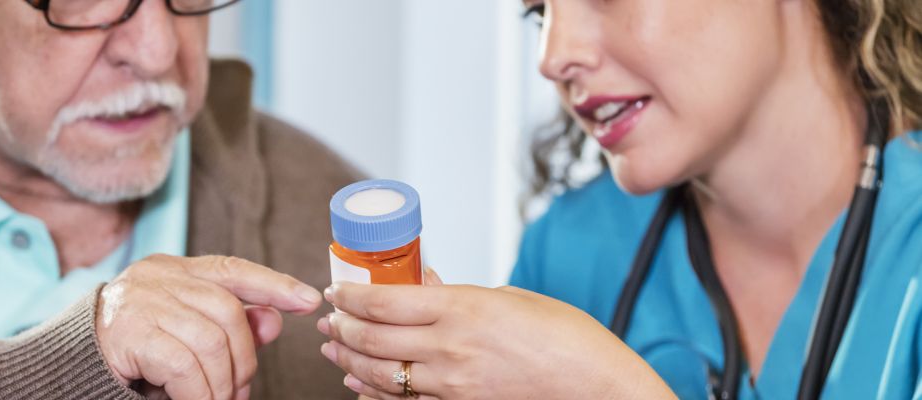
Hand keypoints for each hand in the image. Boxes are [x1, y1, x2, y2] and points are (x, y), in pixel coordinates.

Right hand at [96, 254, 323, 399]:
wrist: (63, 364)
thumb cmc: (130, 350)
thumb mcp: (182, 333)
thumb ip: (226, 326)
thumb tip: (273, 321)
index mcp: (174, 270)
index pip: (233, 269)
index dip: (273, 285)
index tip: (308, 300)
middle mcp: (158, 276)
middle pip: (227, 312)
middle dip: (243, 361)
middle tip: (237, 395)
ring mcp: (142, 299)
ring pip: (210, 343)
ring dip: (220, 385)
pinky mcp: (127, 331)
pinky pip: (183, 366)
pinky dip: (197, 394)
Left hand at [317, 283, 674, 399]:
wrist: (597, 389)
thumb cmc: (567, 339)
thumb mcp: (510, 299)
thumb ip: (459, 295)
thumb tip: (422, 285)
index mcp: (462, 308)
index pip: (383, 300)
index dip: (349, 295)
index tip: (336, 289)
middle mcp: (450, 348)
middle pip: (371, 338)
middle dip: (341, 327)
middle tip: (329, 319)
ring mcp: (451, 385)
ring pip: (379, 374)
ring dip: (349, 360)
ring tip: (334, 348)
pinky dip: (376, 394)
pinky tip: (362, 385)